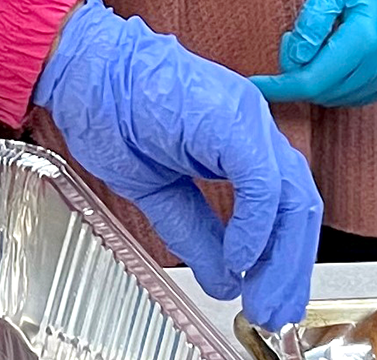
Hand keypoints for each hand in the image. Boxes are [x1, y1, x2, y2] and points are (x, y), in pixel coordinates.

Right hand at [34, 0, 318, 330]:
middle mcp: (250, 121)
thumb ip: (194, 229)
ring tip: (262, 299)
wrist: (79, 65)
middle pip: (298, 204)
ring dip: (281, 257)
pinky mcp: (230, 117)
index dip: (281, 256)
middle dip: (289, 268)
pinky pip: (263, 182)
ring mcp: (244, 115)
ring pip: (292, 195)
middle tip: (273, 311)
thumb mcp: (156, 188)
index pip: (283, 203)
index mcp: (236, 135)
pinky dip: (257, 226)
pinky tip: (240, 258)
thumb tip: (225, 279)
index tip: (266, 295)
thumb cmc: (105, 108)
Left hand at [252, 0, 376, 107]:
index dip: (282, 86)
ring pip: (344, 97)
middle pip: (328, 92)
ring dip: (318, 81)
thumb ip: (311, 24)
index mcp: (367, 40)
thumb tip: (294, 59)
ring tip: (308, 43)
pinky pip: (362, 92)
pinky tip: (328, 57)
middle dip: (297, 77)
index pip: (315, 80)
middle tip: (288, 41)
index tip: (257, 85)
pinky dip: (338, 84)